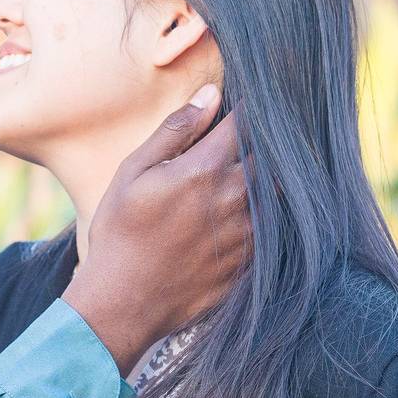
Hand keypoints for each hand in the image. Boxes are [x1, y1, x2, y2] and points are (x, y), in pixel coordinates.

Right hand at [62, 84, 250, 374]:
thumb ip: (175, 131)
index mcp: (204, 170)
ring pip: (276, 192)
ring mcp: (247, 234)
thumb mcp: (134, 172)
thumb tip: (211, 94)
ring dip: (269, 179)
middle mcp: (234, 199)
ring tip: (254, 175)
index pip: (245, 123)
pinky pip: (274, 228)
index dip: (252, 108)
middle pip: (269, 157)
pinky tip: (249, 214)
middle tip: (260, 136)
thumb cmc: (120, 233)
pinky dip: (268, 214)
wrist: (123, 303)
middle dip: (267, 142)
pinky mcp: (251, 263)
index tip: (256, 100)